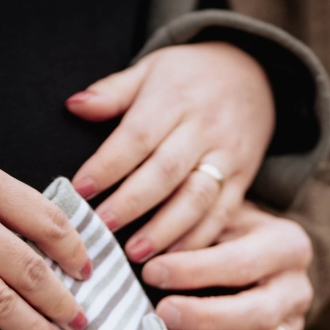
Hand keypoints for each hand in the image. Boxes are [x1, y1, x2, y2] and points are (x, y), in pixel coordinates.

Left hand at [66, 41, 273, 262]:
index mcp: (174, 98)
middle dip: (132, 203)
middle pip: (166, 171)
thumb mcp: (150, 70)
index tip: (80, 189)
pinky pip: (223, 214)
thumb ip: (113, 92)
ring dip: (165, 230)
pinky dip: (198, 240)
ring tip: (136, 253)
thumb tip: (74, 105)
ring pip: (197, 198)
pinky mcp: (243, 179)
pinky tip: (173, 259)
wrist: (255, 74)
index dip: (108, 165)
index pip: (137, 136)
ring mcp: (227, 156)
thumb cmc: (189, 77)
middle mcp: (203, 128)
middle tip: (102, 227)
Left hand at [142, 202, 312, 329]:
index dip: (194, 271)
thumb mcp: (214, 217)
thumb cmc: (224, 233)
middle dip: (204, 318)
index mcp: (288, 245)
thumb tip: (146, 255)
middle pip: (259, 314)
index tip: (151, 271)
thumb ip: (192, 231)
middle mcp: (298, 290)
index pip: (242, 263)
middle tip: (162, 313)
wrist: (254, 258)